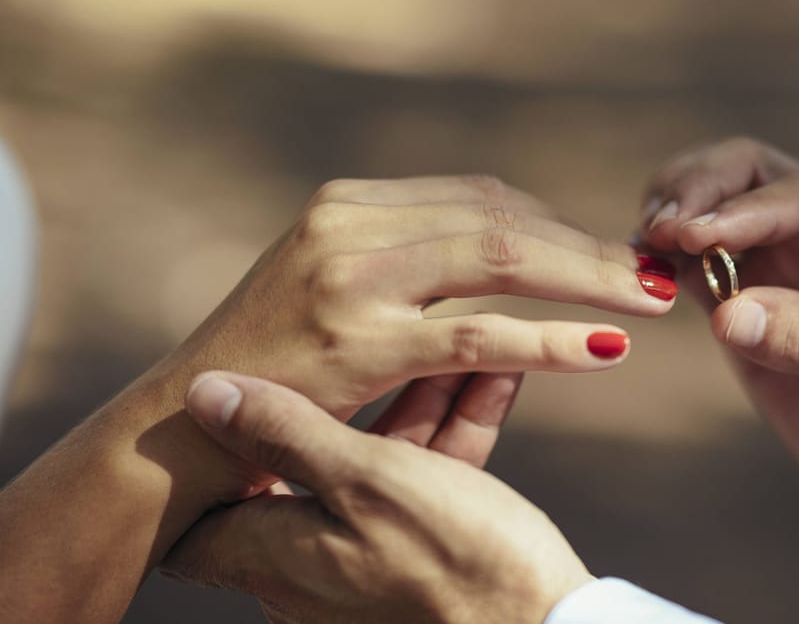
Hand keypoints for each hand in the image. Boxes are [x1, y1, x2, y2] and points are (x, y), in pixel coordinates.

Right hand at [144, 176, 677, 498]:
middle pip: (502, 218)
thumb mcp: (334, 286)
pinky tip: (604, 350)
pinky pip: (477, 335)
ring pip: (499, 260)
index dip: (558, 223)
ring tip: (651, 301)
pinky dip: (550, 339)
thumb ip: (407, 257)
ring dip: (588, 281)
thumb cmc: (272, 363)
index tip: (611, 250)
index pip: (481, 196)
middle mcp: (349, 224)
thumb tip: (506, 248)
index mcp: (351, 204)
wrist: (182, 426)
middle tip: (656, 272)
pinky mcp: (356, 342)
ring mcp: (351, 279)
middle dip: (589, 247)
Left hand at [162, 371, 590, 623]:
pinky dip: (455, 432)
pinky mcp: (427, 562)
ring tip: (465, 339)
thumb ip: (288, 432)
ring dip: (424, 399)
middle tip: (388, 332)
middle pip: (312, 459)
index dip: (218, 441)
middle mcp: (309, 568)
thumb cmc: (453, 564)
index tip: (242, 382)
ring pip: (382, 463)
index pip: (210, 498)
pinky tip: (492, 375)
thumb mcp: (367, 481)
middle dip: (358, 389)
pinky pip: (428, 484)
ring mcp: (370, 566)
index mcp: (273, 553)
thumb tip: (205, 392)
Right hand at [640, 138, 798, 563]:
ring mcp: (787, 257)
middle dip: (697, 191)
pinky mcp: (750, 300)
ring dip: (672, 217)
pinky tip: (639, 276)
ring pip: (712, 207)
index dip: (743, 211)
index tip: (690, 235)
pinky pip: (695, 266)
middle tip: (659, 229)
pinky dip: (663, 264)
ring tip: (643, 248)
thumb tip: (729, 314)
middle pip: (747, 173)